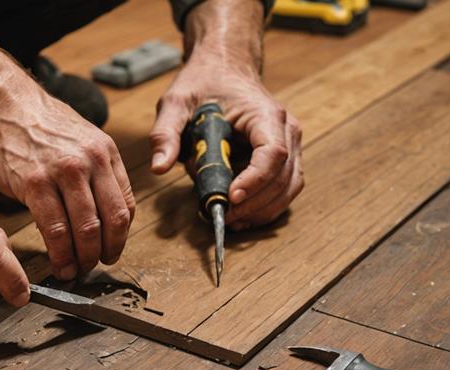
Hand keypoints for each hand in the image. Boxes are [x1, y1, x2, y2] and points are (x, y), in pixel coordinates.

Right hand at [0, 90, 134, 279]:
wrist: (8, 106)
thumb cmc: (42, 129)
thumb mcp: (83, 142)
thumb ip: (96, 176)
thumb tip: (103, 218)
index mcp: (107, 154)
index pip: (125, 206)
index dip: (120, 237)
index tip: (111, 252)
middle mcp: (90, 162)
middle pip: (110, 221)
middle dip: (104, 252)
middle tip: (94, 266)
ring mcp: (64, 172)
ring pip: (85, 228)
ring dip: (83, 258)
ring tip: (75, 270)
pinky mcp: (35, 183)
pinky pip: (54, 228)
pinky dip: (59, 253)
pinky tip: (58, 263)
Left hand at [150, 58, 302, 228]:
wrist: (223, 70)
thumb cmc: (202, 84)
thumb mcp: (176, 104)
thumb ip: (165, 134)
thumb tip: (159, 167)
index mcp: (263, 113)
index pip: (272, 153)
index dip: (254, 180)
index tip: (230, 198)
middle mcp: (286, 128)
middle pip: (283, 177)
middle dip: (255, 203)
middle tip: (223, 217)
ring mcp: (290, 143)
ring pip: (290, 187)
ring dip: (263, 210)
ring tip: (232, 220)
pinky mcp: (286, 157)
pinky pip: (285, 187)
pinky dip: (267, 206)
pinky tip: (242, 214)